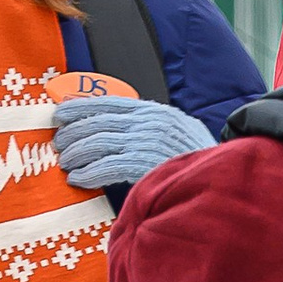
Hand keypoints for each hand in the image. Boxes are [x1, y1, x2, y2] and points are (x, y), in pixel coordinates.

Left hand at [51, 93, 214, 195]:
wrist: (223, 178)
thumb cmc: (199, 162)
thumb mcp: (177, 133)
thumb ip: (150, 128)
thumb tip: (118, 130)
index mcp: (155, 111)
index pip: (109, 102)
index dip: (80, 107)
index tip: (60, 114)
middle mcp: (149, 122)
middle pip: (99, 122)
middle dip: (73, 133)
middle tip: (59, 145)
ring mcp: (148, 141)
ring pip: (99, 142)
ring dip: (77, 154)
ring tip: (66, 163)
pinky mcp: (146, 163)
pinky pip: (108, 165)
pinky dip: (89, 173)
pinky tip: (78, 179)